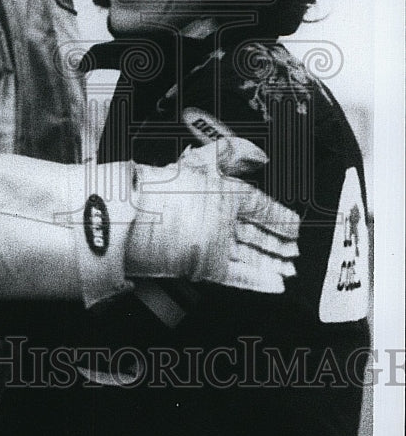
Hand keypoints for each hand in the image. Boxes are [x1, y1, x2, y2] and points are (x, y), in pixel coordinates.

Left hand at [125, 138, 298, 292]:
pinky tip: (274, 283)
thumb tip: (256, 152)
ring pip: (248, 256)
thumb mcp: (204, 162)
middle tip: (296, 251)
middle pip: (254, 234)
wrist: (139, 219)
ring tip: (289, 270)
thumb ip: (231, 152)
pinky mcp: (206, 267)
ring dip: (271, 264)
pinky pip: (236, 276)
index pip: (255, 206)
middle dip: (277, 243)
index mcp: (218, 195)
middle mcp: (216, 220)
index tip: (295, 225)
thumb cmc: (169, 188)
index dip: (277, 216)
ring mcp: (212, 244)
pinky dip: (256, 281)